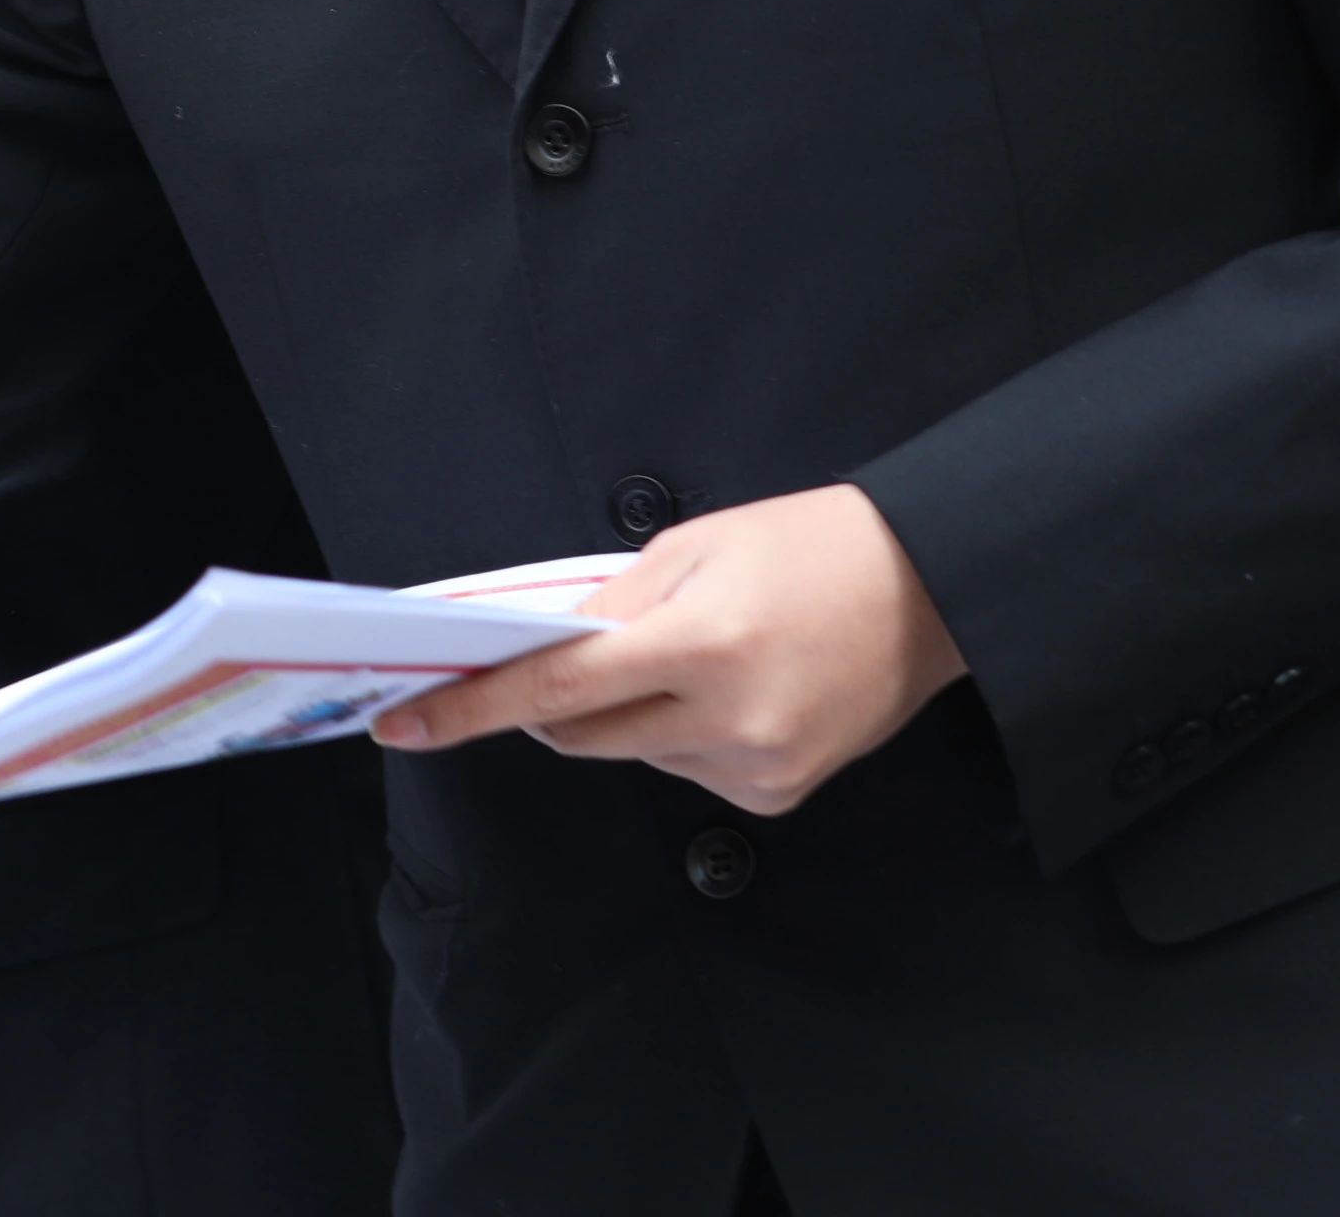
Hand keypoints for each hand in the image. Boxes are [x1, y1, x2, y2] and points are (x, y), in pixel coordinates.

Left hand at [375, 483, 968, 814]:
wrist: (933, 587)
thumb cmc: (816, 548)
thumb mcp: (693, 547)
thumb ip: (608, 603)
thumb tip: (534, 644)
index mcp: (701, 644)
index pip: (553, 687)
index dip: (470, 708)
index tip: (406, 721)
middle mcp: (730, 720)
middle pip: (579, 733)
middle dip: (549, 700)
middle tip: (569, 651)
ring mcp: (758, 766)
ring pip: (631, 753)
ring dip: (624, 713)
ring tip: (690, 654)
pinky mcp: (780, 793)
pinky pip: (684, 771)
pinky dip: (676, 735)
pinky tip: (725, 692)